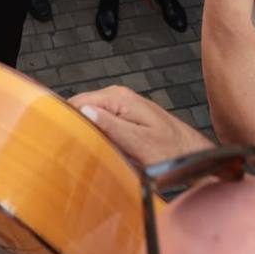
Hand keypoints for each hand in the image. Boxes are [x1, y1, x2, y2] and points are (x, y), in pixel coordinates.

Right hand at [69, 86, 212, 166]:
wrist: (194, 155)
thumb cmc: (173, 151)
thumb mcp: (140, 143)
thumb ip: (112, 126)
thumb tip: (85, 112)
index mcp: (120, 99)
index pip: (79, 101)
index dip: (67, 119)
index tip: (59, 138)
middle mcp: (119, 98)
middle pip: (82, 108)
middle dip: (76, 126)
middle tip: (72, 150)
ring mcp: (122, 107)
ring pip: (91, 117)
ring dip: (87, 133)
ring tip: (86, 152)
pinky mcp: (125, 118)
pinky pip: (102, 124)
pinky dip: (98, 136)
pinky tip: (100, 150)